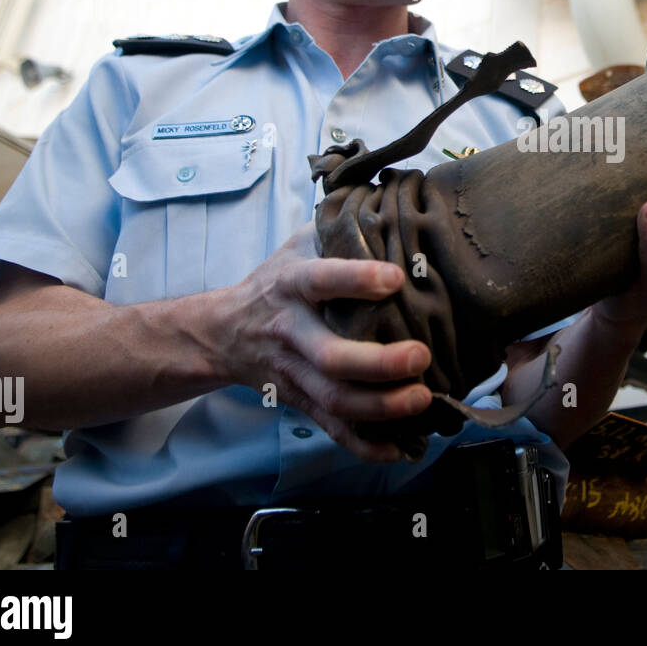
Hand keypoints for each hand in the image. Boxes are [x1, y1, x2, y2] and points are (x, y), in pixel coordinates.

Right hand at [213, 221, 428, 461]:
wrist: (224, 332)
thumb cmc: (278, 280)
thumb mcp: (301, 243)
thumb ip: (341, 225)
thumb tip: (395, 200)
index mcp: (292, 285)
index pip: (321, 280)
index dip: (356, 280)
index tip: (395, 278)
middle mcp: (292, 332)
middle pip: (330, 357)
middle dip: (378, 363)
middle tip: (420, 356)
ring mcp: (295, 374)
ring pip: (335, 400)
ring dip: (381, 408)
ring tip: (423, 400)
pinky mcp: (302, 402)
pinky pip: (333, 430)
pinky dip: (367, 444)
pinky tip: (403, 445)